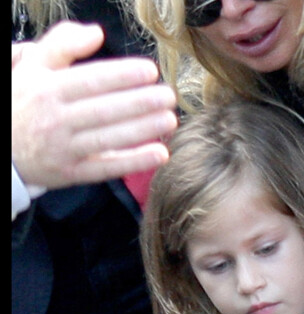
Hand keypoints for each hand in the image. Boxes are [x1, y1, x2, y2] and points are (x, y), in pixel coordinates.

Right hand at [12, 21, 177, 188]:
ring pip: (109, 138)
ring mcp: (63, 148)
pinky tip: (160, 154)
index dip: (122, 75)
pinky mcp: (71, 173)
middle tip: (169, 97)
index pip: (91, 80)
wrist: (0, 147)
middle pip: (105, 110)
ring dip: (143, 130)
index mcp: (47, 88)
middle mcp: (55, 119)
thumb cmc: (23, 101)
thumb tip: (96, 33)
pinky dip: (134, 162)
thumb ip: (62, 43)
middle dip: (140, 103)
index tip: (150, 71)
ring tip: (170, 120)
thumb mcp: (33, 66)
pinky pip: (106, 168)